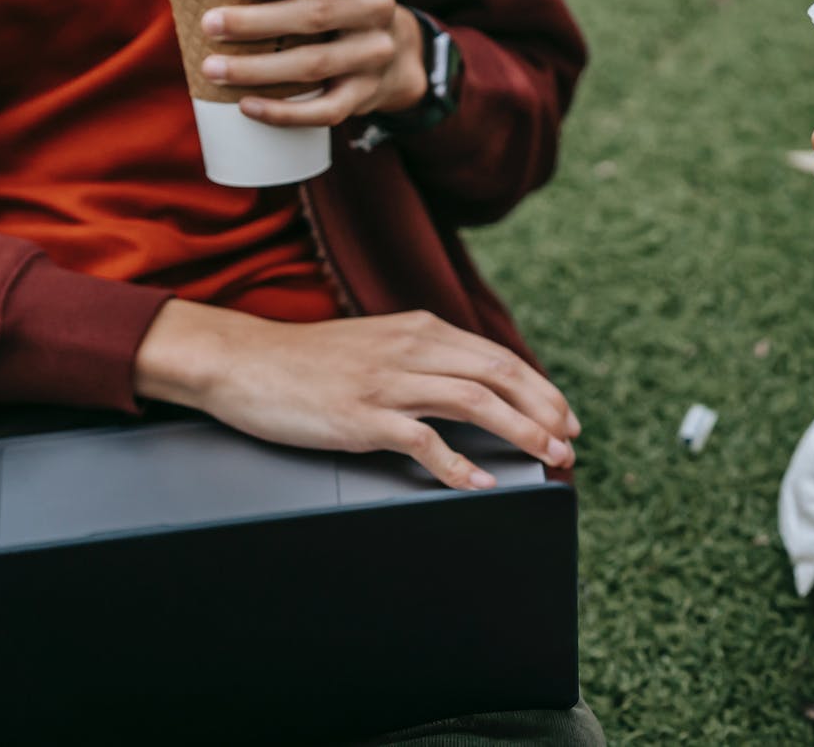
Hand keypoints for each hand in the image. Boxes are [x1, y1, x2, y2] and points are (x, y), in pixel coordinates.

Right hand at [134, 301, 580, 489]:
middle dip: (543, 409)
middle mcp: (411, 349)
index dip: (540, 388)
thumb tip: (473, 384)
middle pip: (499, 375)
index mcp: (420, 329)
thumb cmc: (309, 361)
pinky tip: (480, 483)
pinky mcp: (362, 417)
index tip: (564, 415)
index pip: (497, 357)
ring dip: (520, 432)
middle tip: (569, 441)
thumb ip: (423, 356)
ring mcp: (387, 382)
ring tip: (547, 457)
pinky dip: (458, 464)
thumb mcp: (378, 343)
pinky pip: (423, 441)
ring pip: (475, 402)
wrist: (244, 361)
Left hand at [147, 0, 427, 127]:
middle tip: (209, 25)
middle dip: (258, 23)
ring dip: (259, 69)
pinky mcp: (366, 95)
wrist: (390, 50)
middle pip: (318, 15)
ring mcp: (375, 55)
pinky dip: (285, 112)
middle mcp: (379, 8)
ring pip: (316, 64)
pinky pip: (327, 110)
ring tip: (211, 69)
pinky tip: (248, 107)